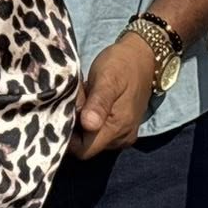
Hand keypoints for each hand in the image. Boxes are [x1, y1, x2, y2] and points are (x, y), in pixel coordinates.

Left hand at [69, 38, 155, 158]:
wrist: (142, 57)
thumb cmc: (121, 64)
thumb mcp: (107, 78)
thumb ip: (98, 103)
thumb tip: (88, 125)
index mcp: (118, 128)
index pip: (84, 150)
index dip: (69, 137)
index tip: (65, 113)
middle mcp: (122, 138)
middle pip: (86, 146)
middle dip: (75, 127)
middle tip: (76, 101)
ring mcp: (123, 136)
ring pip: (92, 141)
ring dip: (82, 124)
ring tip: (84, 99)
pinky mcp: (123, 130)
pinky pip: (100, 134)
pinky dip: (91, 122)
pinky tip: (91, 104)